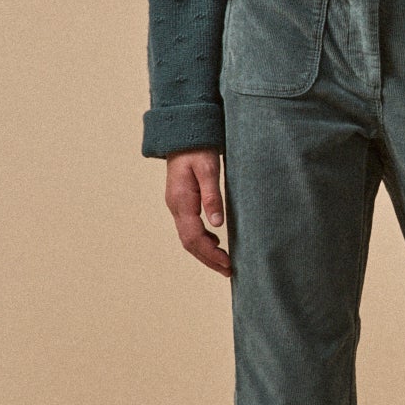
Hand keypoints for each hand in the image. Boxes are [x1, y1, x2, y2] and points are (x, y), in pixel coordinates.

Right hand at [165, 147, 230, 276]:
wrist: (183, 133)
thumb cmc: (197, 148)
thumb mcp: (208, 169)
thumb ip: (212, 196)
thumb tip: (217, 224)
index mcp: (181, 201)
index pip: (194, 237)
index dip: (211, 254)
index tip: (228, 264)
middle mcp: (175, 206)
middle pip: (189, 242)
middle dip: (208, 259)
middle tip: (229, 271)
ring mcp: (176, 205)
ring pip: (187, 237)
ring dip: (205, 252)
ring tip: (224, 263)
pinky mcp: (181, 202)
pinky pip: (189, 228)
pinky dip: (201, 240)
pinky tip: (215, 242)